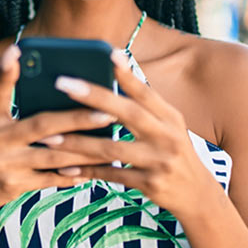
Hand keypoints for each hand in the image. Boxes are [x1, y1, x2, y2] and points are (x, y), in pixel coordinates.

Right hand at [0, 45, 114, 222]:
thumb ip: (13, 107)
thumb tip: (40, 85)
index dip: (6, 71)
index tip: (16, 50)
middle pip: (42, 125)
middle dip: (77, 119)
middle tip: (107, 112)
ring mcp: (6, 165)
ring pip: (54, 155)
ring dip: (85, 151)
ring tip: (111, 143)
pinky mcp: (15, 186)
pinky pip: (50, 179)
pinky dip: (72, 175)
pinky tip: (93, 170)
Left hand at [44, 50, 221, 220]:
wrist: (197, 194)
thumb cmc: (173, 150)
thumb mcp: (169, 124)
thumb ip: (145, 105)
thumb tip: (117, 73)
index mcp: (170, 116)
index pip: (145, 91)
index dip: (126, 73)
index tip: (107, 53)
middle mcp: (167, 136)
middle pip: (127, 113)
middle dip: (93, 96)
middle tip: (62, 83)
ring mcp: (158, 161)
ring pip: (111, 148)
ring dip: (78, 142)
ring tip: (49, 136)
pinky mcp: (149, 184)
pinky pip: (111, 176)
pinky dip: (86, 171)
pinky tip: (64, 167)